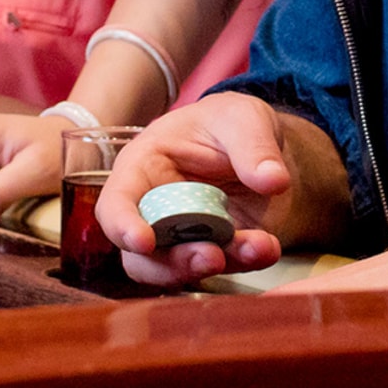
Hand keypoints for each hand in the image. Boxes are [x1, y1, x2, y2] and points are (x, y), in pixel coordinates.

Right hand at [95, 92, 313, 286]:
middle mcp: (153, 209)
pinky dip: (244, 261)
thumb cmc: (231, 122)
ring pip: (176, 269)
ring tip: (253, 248)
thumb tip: (272, 180)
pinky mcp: (213, 249)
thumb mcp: (243, 118)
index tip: (144, 241)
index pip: (115, 203)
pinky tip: (266, 247)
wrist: (259, 146)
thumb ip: (254, 147)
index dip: (122, 225)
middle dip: (173, 262)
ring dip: (212, 267)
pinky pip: (221, 266)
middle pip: (140, 254)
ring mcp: (181, 235)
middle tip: (212, 257)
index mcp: (142, 168)